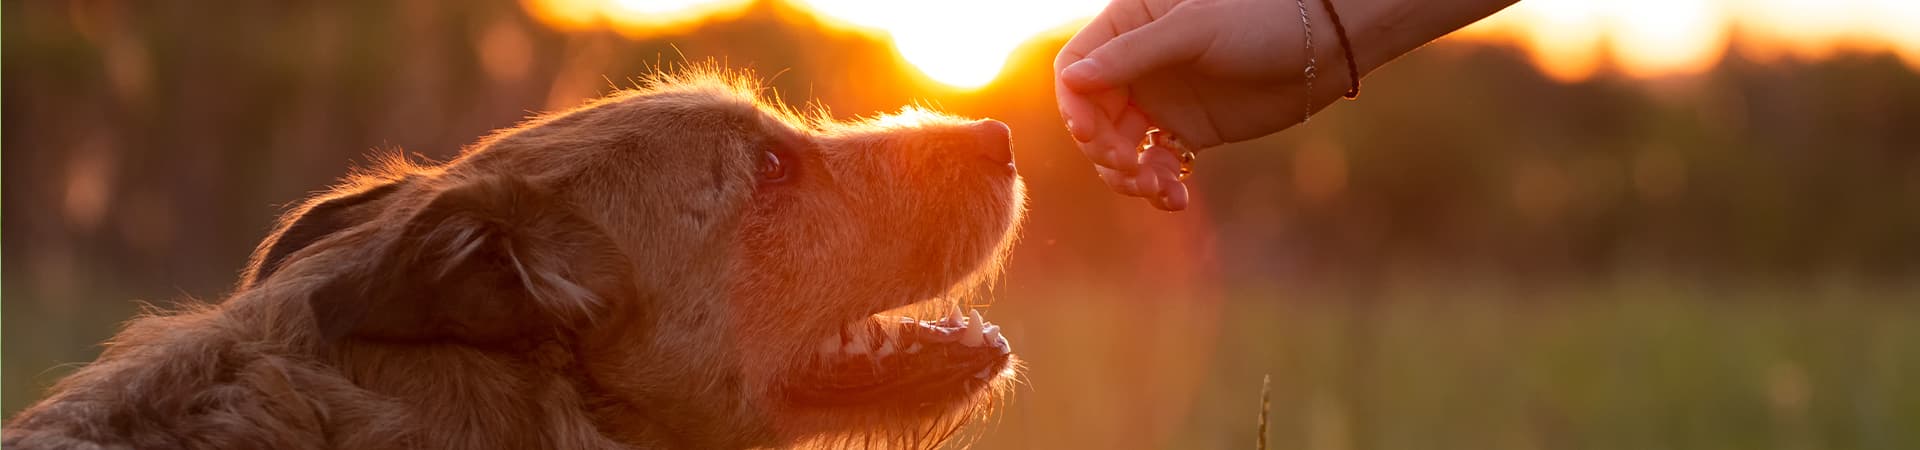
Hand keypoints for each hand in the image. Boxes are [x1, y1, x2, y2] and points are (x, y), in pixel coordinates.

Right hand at [1056, 0, 1325, 210]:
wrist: (1325, 44)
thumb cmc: (1262, 17)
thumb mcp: (1195, 30)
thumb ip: (1131, 54)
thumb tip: (1071, 80)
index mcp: (1128, 25)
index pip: (1076, 68)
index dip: (1075, 105)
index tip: (1091, 134)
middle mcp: (1137, 64)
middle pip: (1092, 116)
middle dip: (1104, 149)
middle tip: (1131, 169)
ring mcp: (1161, 100)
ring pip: (1119, 147)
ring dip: (1128, 175)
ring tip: (1156, 189)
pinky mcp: (1188, 132)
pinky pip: (1156, 164)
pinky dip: (1158, 184)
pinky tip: (1174, 198)